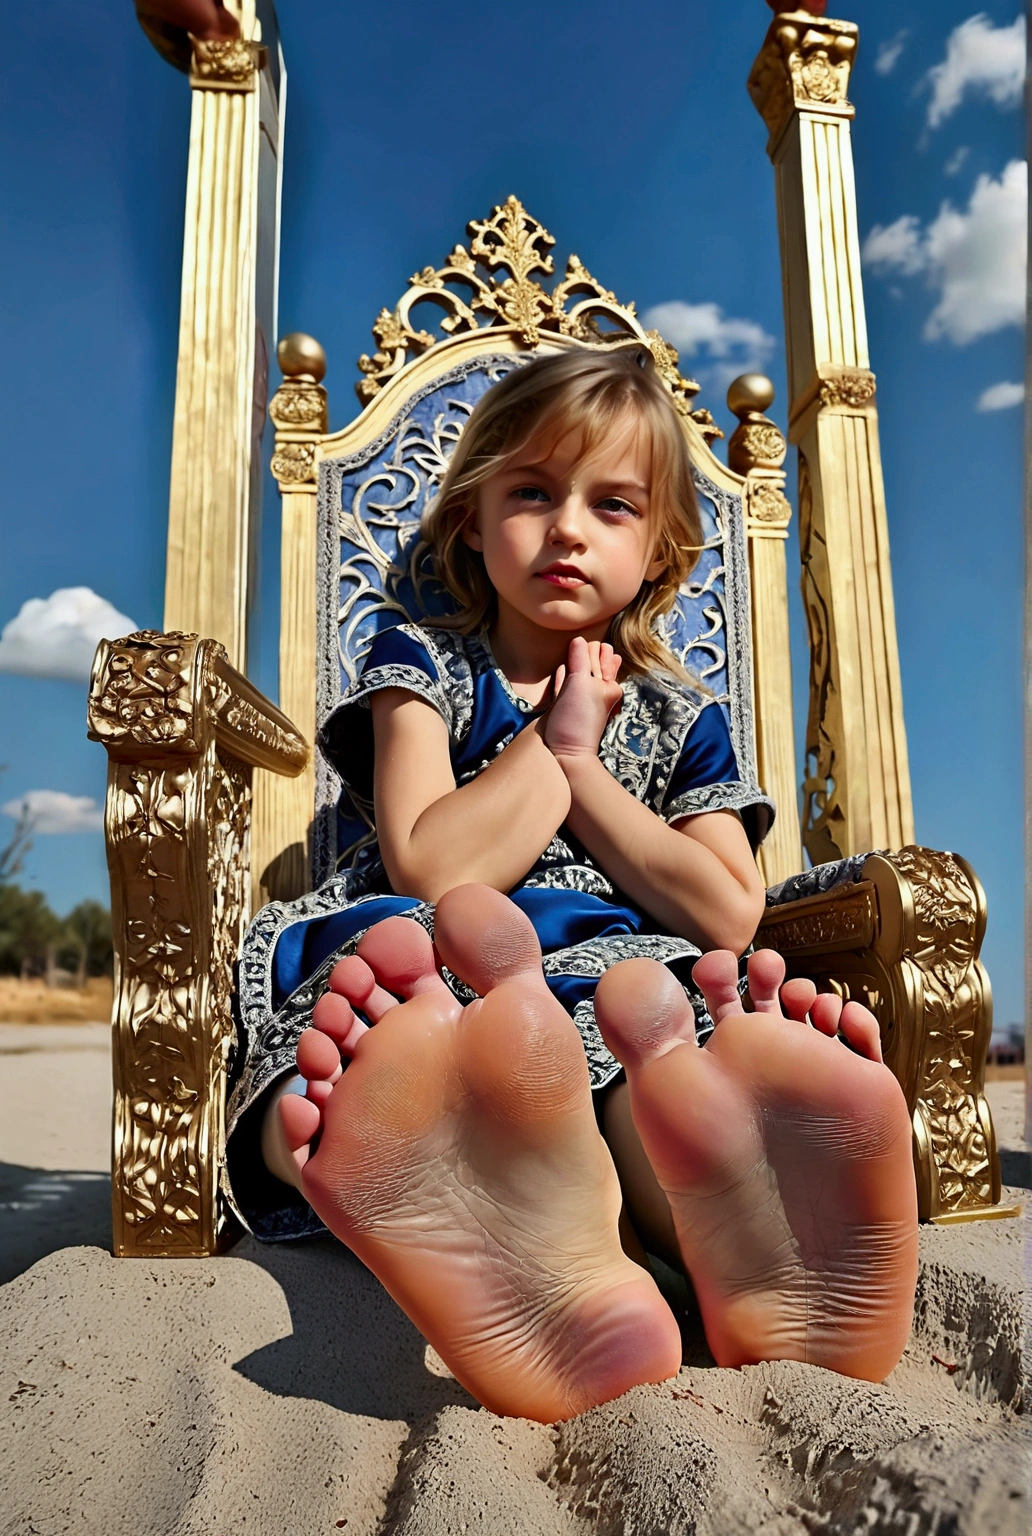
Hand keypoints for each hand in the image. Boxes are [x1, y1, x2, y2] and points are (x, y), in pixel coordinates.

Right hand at [544, 637, 622, 761]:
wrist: (563, 750)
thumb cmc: (578, 717)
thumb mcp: (582, 683)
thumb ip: (580, 659)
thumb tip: (578, 639)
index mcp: (609, 684)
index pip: (603, 654)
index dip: (593, 649)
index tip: (588, 652)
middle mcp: (596, 689)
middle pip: (590, 662)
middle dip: (585, 655)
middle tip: (580, 651)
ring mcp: (579, 698)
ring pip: (576, 672)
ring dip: (573, 663)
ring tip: (573, 652)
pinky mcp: (563, 706)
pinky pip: (563, 686)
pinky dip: (561, 678)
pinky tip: (560, 670)